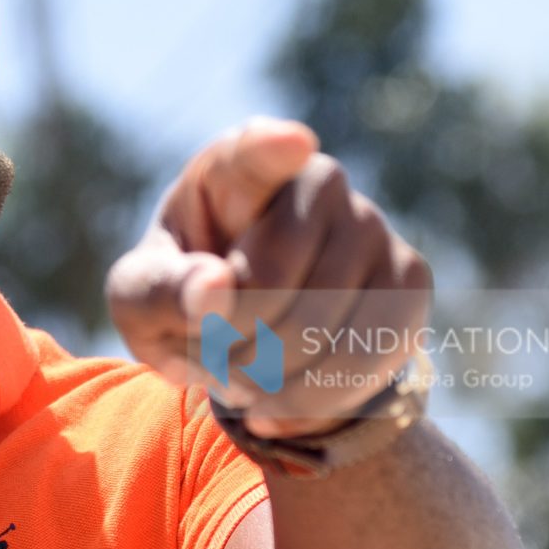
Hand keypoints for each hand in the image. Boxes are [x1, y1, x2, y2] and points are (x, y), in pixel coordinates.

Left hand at [106, 117, 430, 437]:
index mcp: (236, 169)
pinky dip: (316, 401)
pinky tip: (279, 407)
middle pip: (274, 279)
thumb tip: (213, 291)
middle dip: (229, 341)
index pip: (258, 151)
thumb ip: (160, 290)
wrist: (248, 338)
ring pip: (325, 327)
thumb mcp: (139, 299)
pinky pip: (372, 356)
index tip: (290, 141)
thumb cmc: (182, 300)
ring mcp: (371, 225)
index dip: (273, 147)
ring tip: (239, 382)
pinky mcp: (409, 281)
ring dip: (270, 380)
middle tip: (210, 358)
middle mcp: (316, 181)